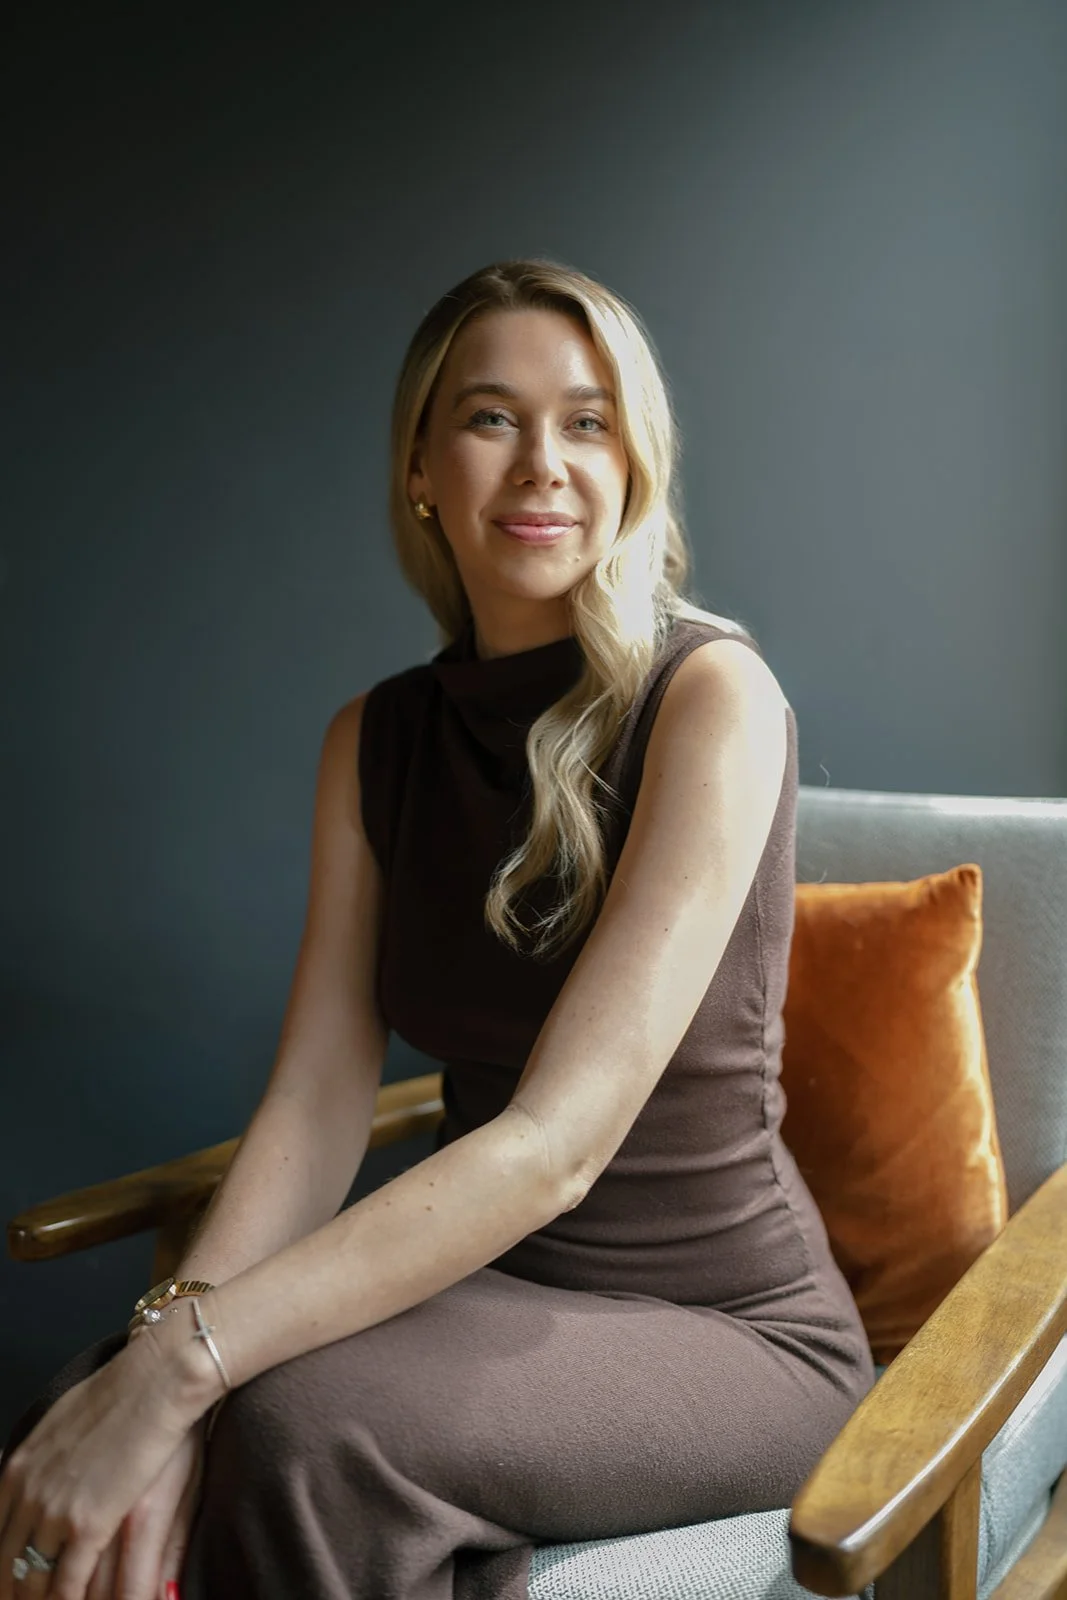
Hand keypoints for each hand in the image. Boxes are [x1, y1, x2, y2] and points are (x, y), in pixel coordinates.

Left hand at [0, 1322, 218, 1599]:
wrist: (154, 1380)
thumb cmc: (120, 1394)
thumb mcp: (61, 1423)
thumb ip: (40, 1459)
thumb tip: (30, 1479)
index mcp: (19, 1470)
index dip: (3, 1566)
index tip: (11, 1580)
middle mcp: (28, 1494)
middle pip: (7, 1564)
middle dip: (15, 1588)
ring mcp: (55, 1510)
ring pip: (33, 1580)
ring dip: (39, 1599)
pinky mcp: (89, 1523)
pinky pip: (67, 1583)